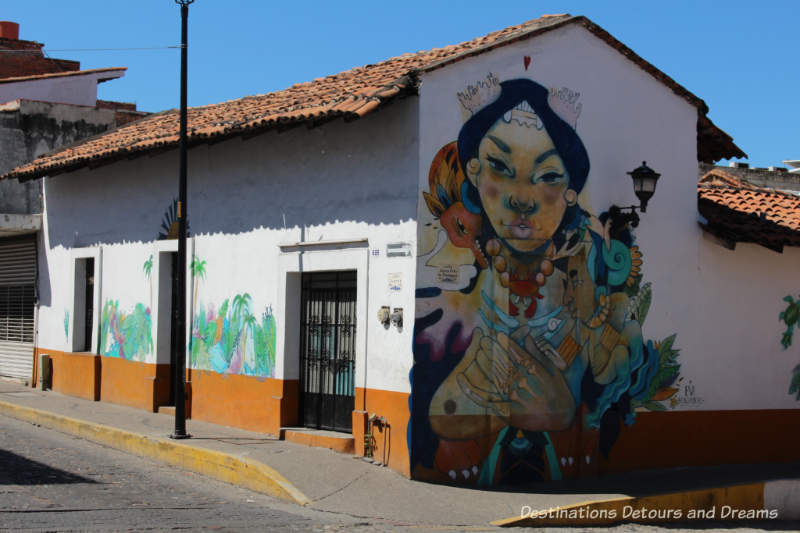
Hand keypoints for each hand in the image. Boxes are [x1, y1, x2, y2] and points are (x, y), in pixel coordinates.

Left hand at [456, 329, 576, 430]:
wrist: (562, 418)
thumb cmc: (559, 392)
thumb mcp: (553, 369)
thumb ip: (538, 353)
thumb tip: (527, 336)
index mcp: (533, 370)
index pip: (513, 351)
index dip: (503, 342)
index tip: (495, 335)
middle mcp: (522, 381)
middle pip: (500, 361)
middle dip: (490, 350)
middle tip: (482, 340)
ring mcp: (513, 396)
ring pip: (491, 376)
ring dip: (482, 364)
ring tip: (476, 353)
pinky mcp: (508, 410)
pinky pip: (486, 399)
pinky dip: (472, 390)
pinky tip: (461, 379)